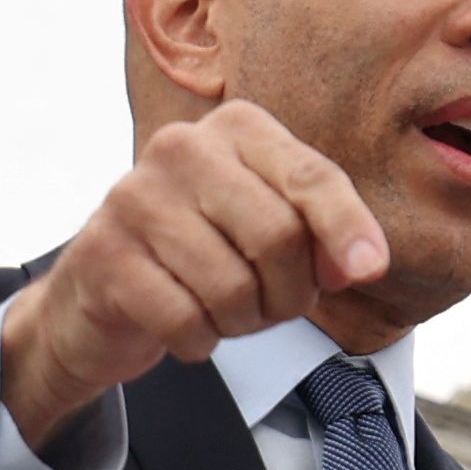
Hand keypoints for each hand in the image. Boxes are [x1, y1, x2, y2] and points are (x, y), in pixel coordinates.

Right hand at [0, 101, 387, 446]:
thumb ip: (321, 235)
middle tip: (271, 307)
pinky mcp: (103, 253)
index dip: (346, 227)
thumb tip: (360, 263)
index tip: (368, 271)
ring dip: (241, 323)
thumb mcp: (270, 229)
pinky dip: (198, 342)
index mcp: (236, 128)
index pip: (309, 176)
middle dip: (288, 295)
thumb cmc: (204, 254)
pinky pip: (184, 320)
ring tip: (222, 312)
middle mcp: (181, 147)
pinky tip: (185, 326)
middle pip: (277, 237)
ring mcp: (134, 197)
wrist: (103, 293)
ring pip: (231, 287)